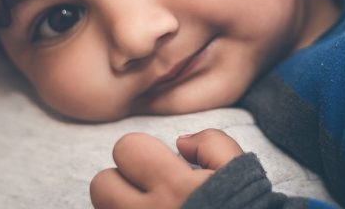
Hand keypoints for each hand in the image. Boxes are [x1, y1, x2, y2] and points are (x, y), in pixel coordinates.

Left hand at [90, 129, 243, 208]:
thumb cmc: (243, 208)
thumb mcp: (238, 170)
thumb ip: (212, 143)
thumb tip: (181, 143)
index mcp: (174, 186)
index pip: (126, 147)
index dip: (141, 149)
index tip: (157, 162)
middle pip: (101, 183)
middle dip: (120, 179)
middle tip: (145, 186)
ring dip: (118, 204)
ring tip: (145, 205)